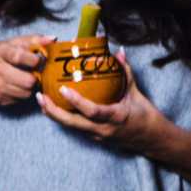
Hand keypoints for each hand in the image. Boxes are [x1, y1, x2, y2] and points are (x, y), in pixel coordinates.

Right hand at [0, 34, 51, 108]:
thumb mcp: (10, 44)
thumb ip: (32, 40)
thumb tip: (52, 39)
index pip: (20, 57)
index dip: (35, 60)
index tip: (38, 61)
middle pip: (28, 80)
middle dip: (34, 78)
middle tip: (33, 74)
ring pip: (26, 92)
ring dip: (29, 87)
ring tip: (24, 80)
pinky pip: (19, 99)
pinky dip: (20, 94)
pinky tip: (14, 87)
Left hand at [38, 50, 169, 155]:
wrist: (150, 138)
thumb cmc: (144, 114)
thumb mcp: (135, 92)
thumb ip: (124, 72)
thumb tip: (117, 52)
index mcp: (115, 117)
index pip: (92, 111)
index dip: (76, 101)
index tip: (62, 89)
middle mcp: (102, 129)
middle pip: (71, 123)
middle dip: (52, 110)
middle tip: (40, 95)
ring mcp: (95, 135)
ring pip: (68, 126)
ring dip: (52, 113)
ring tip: (41, 98)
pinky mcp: (91, 137)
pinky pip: (72, 126)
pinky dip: (61, 116)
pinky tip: (51, 105)